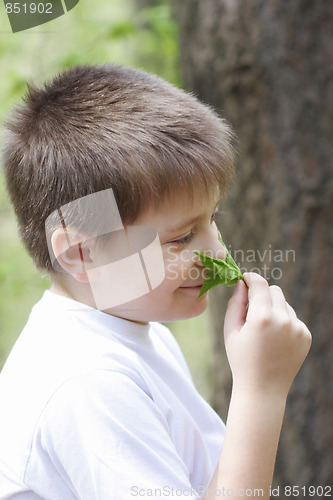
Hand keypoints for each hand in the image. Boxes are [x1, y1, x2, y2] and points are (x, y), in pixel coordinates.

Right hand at [224, 273, 311, 397]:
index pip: (259, 284)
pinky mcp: (305, 336)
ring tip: (263, 331)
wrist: (262, 389)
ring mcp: (297, 328)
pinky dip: (283, 322)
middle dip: (263, 294)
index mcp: (262, 317)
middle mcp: (283, 320)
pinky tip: (274, 340)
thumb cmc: (241, 359)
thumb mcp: (231, 330)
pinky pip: (293, 318)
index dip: (251, 278)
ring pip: (285, 304)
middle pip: (274, 290)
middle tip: (252, 309)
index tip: (245, 278)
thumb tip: (241, 283)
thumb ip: (235, 303)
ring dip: (274, 309)